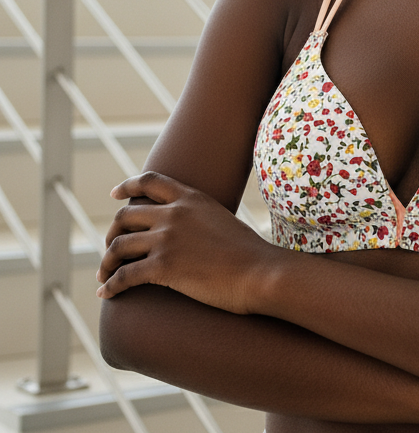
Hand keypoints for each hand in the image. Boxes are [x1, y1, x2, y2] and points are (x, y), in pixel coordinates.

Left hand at [96, 171, 274, 313]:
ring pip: (118, 246)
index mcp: (191, 198)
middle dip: (111, 234)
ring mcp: (167, 239)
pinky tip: (106, 293)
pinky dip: (110, 286)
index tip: (115, 195)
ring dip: (106, 263)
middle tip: (110, 250)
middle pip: (125, 216)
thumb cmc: (247, 251)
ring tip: (104, 276)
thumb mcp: (221, 219)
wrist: (259, 272)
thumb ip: (199, 216)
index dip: (127, 186)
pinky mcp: (163, 266)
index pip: (150, 181)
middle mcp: (175, 213)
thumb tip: (187, 228)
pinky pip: (124, 276)